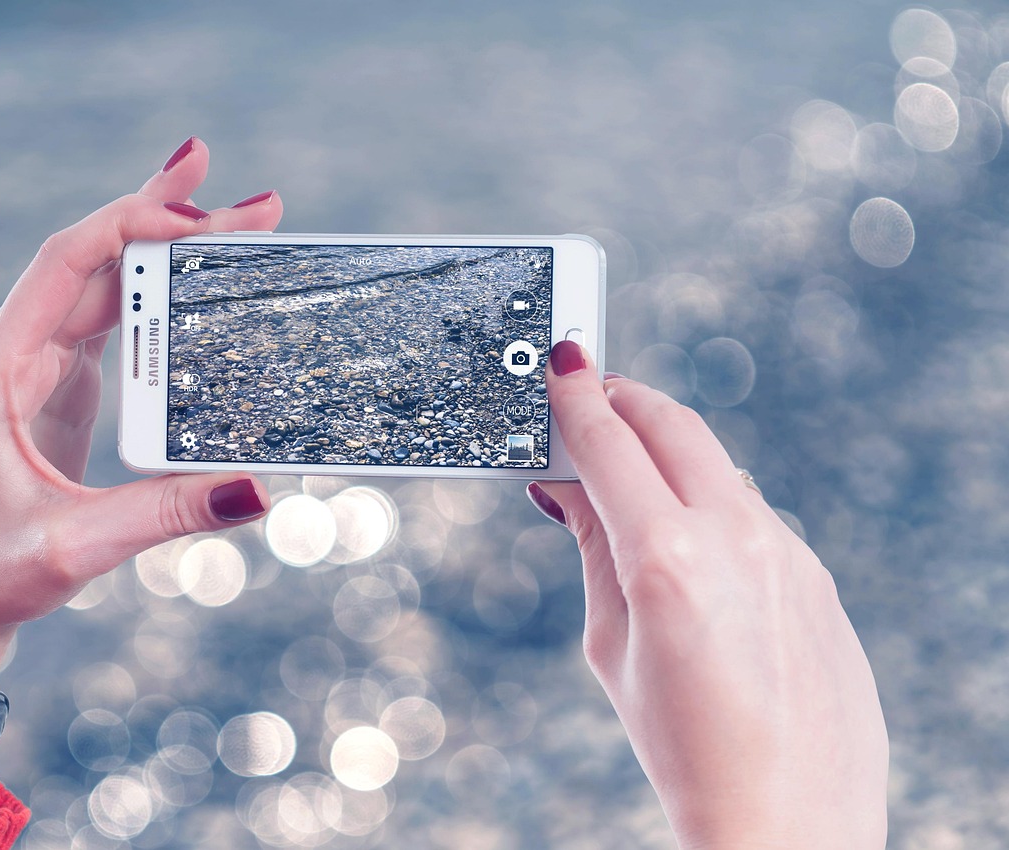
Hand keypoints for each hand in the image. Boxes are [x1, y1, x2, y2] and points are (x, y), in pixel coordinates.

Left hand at [0, 138, 282, 795]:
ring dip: (162, 251)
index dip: (133, 227)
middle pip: (93, 260)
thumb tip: (258, 491)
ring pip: (102, 285)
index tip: (203, 218)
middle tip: (234, 187)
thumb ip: (166, 512)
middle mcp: (12, 353)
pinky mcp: (56, 391)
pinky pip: (109, 325)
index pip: (67, 263)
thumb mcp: (79, 544)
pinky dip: (154, 297)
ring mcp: (34, 368)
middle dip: (163, 218)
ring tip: (228, 220)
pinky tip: (195, 283)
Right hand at [528, 341, 887, 849]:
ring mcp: (787, 552)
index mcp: (668, 559)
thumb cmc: (682, 748)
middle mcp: (737, 538)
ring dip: (669, 449)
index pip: (609, 443)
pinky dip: (710, 501)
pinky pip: (753, 513)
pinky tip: (689, 542)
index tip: (562, 365)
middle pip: (673, 422)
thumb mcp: (610, 644)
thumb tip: (568, 486)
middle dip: (625, 397)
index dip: (576, 396)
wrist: (786, 817)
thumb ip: (594, 548)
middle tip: (591, 395)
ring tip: (631, 475)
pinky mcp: (816, 573)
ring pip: (718, 463)